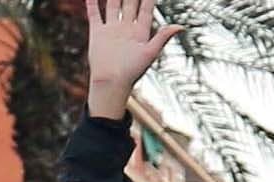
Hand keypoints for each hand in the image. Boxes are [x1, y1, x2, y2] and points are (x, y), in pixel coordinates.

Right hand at [85, 0, 169, 118]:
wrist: (112, 81)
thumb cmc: (133, 71)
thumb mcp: (150, 52)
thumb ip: (162, 37)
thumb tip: (181, 26)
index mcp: (140, 32)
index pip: (145, 9)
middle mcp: (126, 28)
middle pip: (130, 4)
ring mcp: (112, 29)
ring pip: (112, 6)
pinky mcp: (98, 33)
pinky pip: (95, 14)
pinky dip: (92, 4)